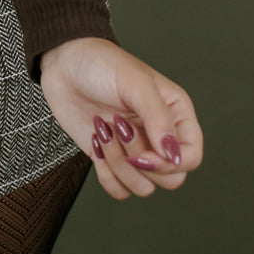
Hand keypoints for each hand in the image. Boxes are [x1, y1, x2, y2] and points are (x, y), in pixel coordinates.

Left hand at [39, 37, 202, 200]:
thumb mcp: (135, 82)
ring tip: (104, 130)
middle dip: (140, 162)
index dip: (170, 164)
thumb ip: (158, 117)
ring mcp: (135, 149)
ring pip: (143, 187)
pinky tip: (96, 141)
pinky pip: (119, 190)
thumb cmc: (101, 63)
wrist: (63, 64)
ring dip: (119, 164)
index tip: (145, 154)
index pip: (190, 157)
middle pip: (170, 179)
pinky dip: (106, 173)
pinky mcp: (111, 159)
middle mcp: (158, 135)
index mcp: (175, 114)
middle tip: (120, 130)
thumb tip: (174, 155)